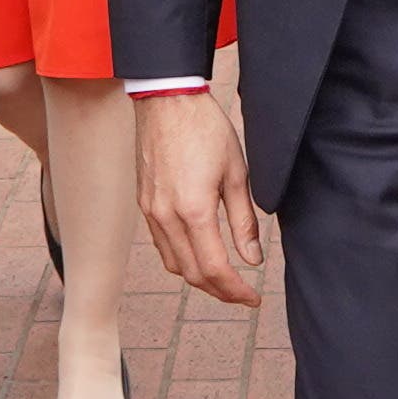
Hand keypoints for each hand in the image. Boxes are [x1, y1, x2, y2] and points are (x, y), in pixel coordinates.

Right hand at [138, 88, 265, 304]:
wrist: (167, 100)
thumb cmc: (206, 129)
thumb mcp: (236, 173)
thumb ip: (243, 221)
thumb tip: (252, 259)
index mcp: (193, 210)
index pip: (214, 269)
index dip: (236, 291)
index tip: (253, 298)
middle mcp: (166, 216)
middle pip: (192, 274)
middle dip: (220, 291)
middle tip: (243, 294)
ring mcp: (151, 211)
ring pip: (173, 264)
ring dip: (199, 278)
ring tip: (224, 278)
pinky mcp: (144, 204)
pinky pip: (161, 245)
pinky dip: (181, 259)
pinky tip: (200, 253)